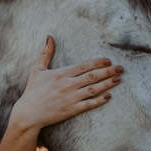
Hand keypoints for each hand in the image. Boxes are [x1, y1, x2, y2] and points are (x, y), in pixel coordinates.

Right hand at [9, 36, 123, 130]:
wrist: (28, 113)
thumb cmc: (33, 91)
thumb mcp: (37, 69)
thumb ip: (46, 53)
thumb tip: (50, 37)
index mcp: (61, 74)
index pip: (83, 66)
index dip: (97, 63)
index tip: (109, 60)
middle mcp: (68, 85)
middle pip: (92, 76)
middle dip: (108, 71)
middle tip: (121, 68)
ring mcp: (71, 98)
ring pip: (93, 89)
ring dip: (107, 84)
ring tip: (118, 79)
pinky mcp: (71, 110)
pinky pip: (88, 104)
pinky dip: (99, 100)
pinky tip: (108, 96)